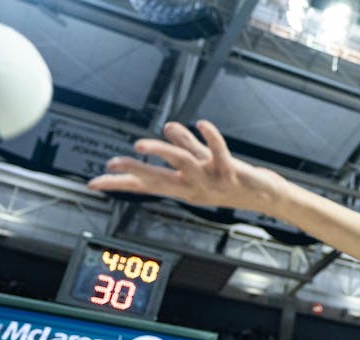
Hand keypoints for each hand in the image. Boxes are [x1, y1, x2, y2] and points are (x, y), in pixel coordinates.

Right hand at [88, 120, 286, 213]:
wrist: (266, 197)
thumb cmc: (231, 181)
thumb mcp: (202, 167)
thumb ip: (185, 148)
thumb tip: (166, 129)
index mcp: (184, 188)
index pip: (146, 186)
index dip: (120, 184)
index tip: (94, 183)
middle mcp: (194, 186)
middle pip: (158, 178)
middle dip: (134, 171)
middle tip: (112, 163)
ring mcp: (211, 180)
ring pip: (183, 164)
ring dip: (162, 152)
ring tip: (141, 145)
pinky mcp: (230, 172)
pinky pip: (218, 152)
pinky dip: (210, 137)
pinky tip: (201, 123)